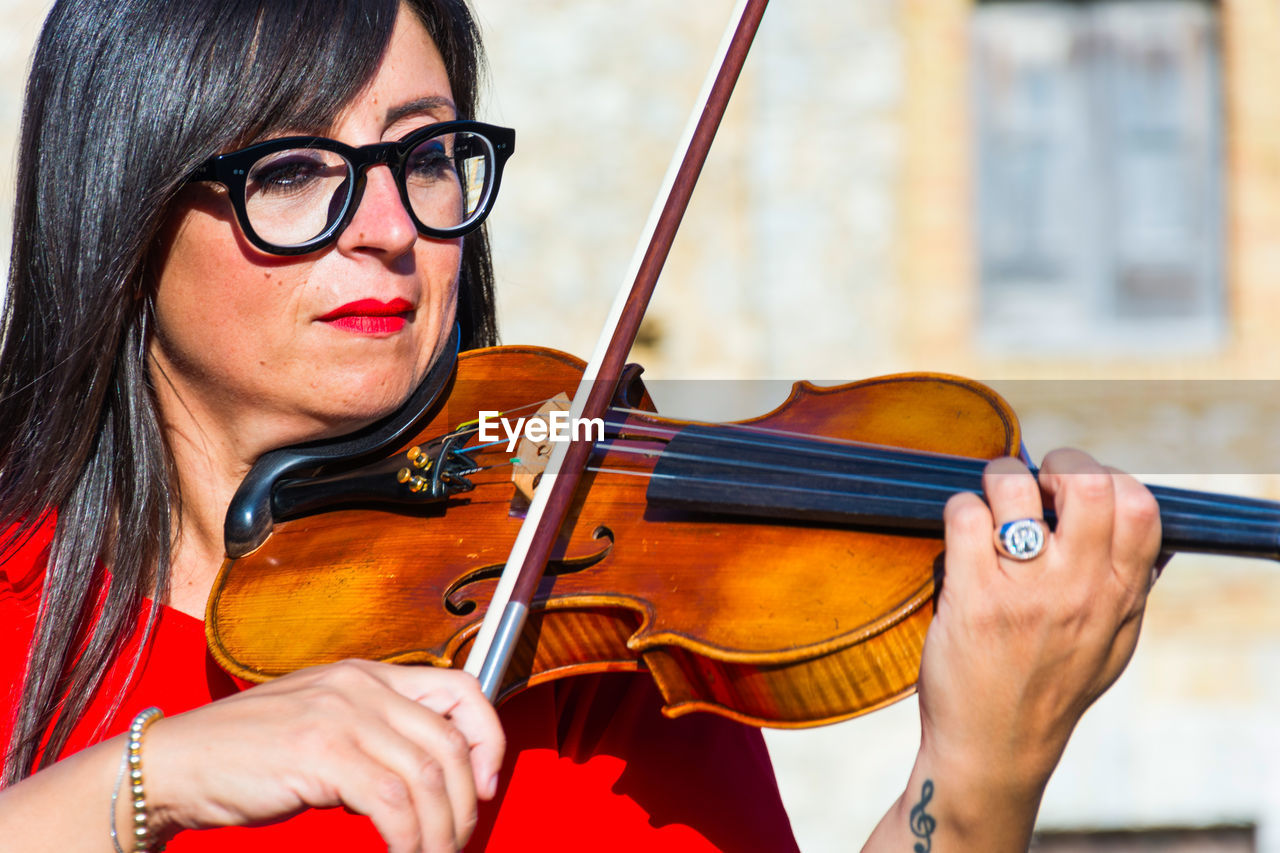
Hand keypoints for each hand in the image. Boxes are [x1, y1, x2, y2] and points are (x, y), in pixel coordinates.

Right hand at [141, 660, 503, 852]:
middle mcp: (361, 685)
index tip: (485, 785)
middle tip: (459, 840)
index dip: (487, 737)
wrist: (173, 765)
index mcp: (367, 675)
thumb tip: (430, 777)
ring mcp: (341, 715)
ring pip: (428, 776)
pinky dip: (409, 837)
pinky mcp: (321, 752)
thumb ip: (375, 734)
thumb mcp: (324, 724)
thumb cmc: (247, 755)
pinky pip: (393, 801)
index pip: (460, 688)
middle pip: (451, 741)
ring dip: (441, 829)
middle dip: (467, 801)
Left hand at [912, 449, 1159, 840]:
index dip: (1109, 477)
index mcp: (1119, 596)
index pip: (1139, 506)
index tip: (1078, 489)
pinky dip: (960, 508)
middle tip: (1035, 480)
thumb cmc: (1050, 690)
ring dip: (999, 479)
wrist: (994, 748)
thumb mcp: (1114, 645)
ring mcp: (1024, 592)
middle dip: (1057, 462)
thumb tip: (1151, 538)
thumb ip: (1132, 591)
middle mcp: (1078, 589)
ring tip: (991, 499)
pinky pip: (966, 516)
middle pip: (1086, 483)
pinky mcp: (972, 598)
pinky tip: (961, 531)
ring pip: (1015, 489)